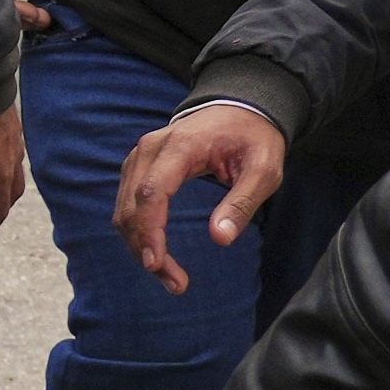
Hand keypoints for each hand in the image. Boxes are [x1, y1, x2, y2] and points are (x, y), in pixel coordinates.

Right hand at [109, 97, 289, 291]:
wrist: (241, 106)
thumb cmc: (253, 138)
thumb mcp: (264, 169)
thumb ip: (243, 202)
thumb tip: (221, 239)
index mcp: (180, 147)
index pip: (152, 193)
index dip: (150, 232)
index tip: (157, 264)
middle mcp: (150, 149)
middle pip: (132, 207)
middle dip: (146, 249)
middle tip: (175, 283)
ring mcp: (140, 157)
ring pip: (125, 210)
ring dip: (139, 245)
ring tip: (169, 275)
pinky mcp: (139, 167)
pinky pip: (128, 204)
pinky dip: (138, 232)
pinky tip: (156, 252)